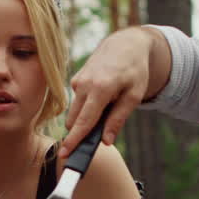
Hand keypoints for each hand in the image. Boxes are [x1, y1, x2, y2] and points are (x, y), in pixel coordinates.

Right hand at [60, 27, 156, 157]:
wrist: (126, 45)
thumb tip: (105, 141)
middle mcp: (84, 84)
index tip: (65, 154)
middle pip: (75, 120)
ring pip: (75, 112)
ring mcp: (78, 81)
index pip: (84, 121)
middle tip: (93, 142)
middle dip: (80, 133)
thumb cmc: (134, 70)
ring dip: (86, 118)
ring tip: (107, 109)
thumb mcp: (134, 96)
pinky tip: (102, 98)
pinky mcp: (76, 80)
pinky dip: (87, 107)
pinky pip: (78, 102)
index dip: (74, 140)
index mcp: (101, 89)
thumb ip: (118, 119)